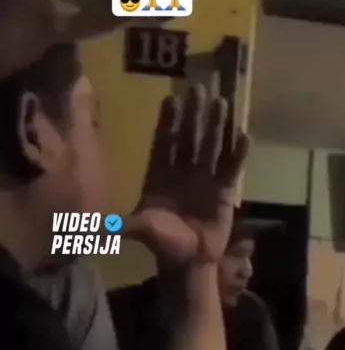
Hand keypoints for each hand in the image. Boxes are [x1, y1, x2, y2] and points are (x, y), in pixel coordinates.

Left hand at [124, 86, 248, 264]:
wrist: (188, 261)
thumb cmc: (163, 243)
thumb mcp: (141, 229)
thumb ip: (123, 223)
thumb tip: (95, 224)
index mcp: (160, 174)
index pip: (164, 142)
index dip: (167, 121)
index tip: (171, 99)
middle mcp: (182, 170)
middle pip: (188, 137)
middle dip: (193, 114)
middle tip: (198, 88)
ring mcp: (204, 178)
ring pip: (211, 146)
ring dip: (216, 126)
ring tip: (222, 103)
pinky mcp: (224, 190)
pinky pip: (231, 168)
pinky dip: (238, 153)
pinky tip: (244, 136)